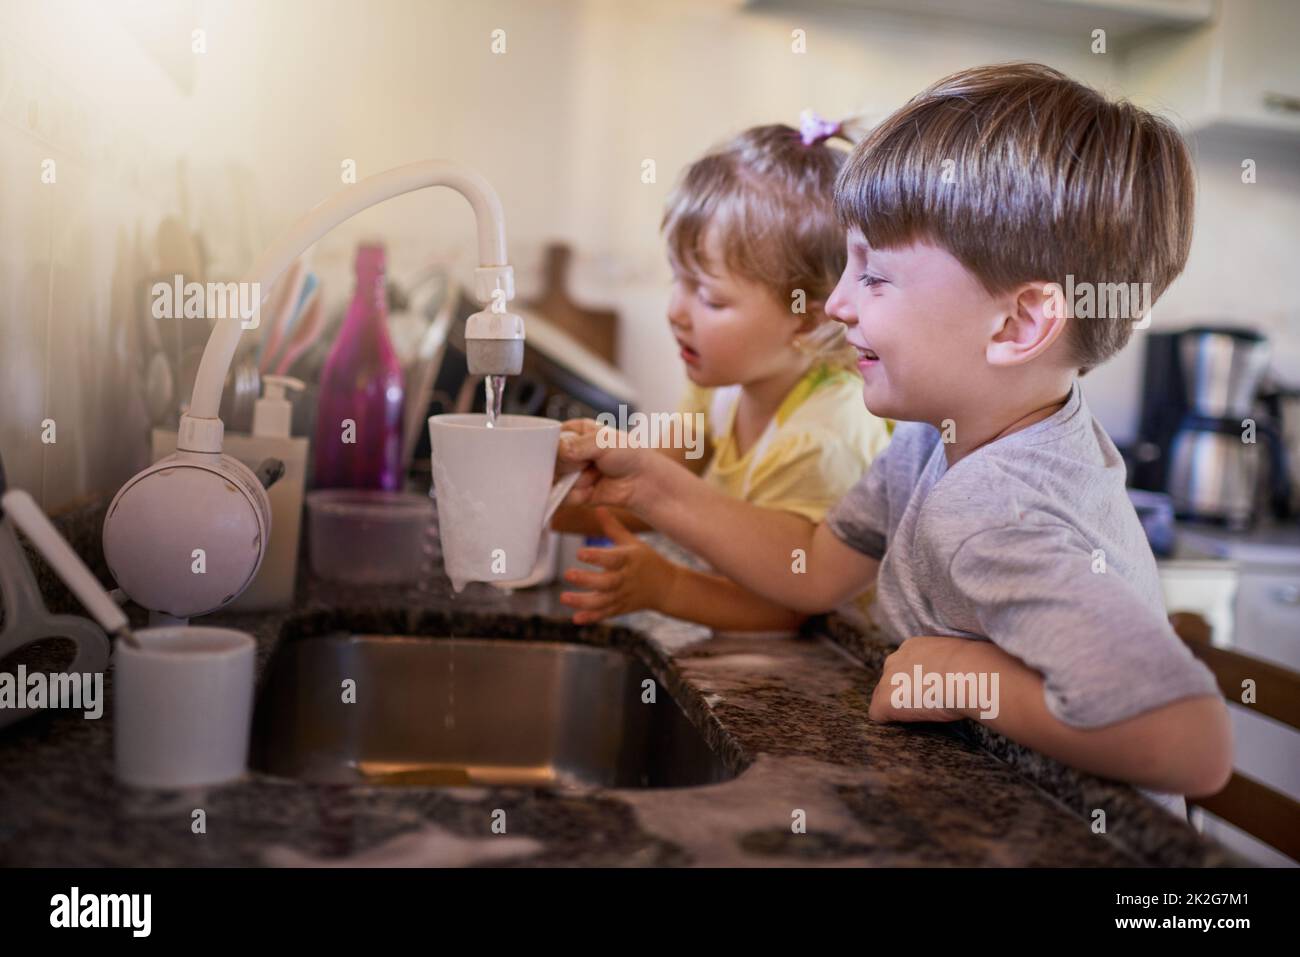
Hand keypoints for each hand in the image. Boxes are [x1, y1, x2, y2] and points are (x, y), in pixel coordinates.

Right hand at [558, 419, 665, 513]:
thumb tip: (559, 451)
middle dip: (570, 466)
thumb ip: (577, 445)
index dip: (556, 446)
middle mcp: (569, 452)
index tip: (571, 450)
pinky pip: (561, 496)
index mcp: (574, 432)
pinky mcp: (572, 492)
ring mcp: (569, 473)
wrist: (642, 482)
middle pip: (549, 460)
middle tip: (589, 463)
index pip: (549, 437)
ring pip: (554, 479)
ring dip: (576, 481)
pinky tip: (592, 489)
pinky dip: (577, 495)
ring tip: (594, 476)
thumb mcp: (604, 441)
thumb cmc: (629, 455)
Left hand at [559, 507, 676, 623]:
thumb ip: (613, 527)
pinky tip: (576, 619)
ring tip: (564, 598)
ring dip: (583, 601)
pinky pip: (606, 614)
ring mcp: (624, 596)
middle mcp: (626, 579)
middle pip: (607, 582)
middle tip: (568, 574)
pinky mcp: (621, 608)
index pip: (613, 558)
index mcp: (629, 560)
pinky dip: (592, 617)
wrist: (667, 588)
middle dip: (587, 580)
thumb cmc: (648, 561)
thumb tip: (598, 507)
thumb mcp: (633, 542)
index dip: (596, 556)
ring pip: (604, 601)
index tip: (579, 553)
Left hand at [868, 635, 974, 723]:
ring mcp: (887, 680)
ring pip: (882, 696)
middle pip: (890, 680)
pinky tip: (905, 724)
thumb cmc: (973, 668)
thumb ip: (949, 663)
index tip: (929, 690)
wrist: (967, 675)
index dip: (915, 681)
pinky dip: (889, 720)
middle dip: (902, 691)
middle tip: (925, 704)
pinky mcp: (885, 700)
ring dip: (897, 706)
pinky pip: (877, 714)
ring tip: (920, 715)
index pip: (904, 666)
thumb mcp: (959, 657)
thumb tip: (961, 675)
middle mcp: (895, 659)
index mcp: (913, 647)